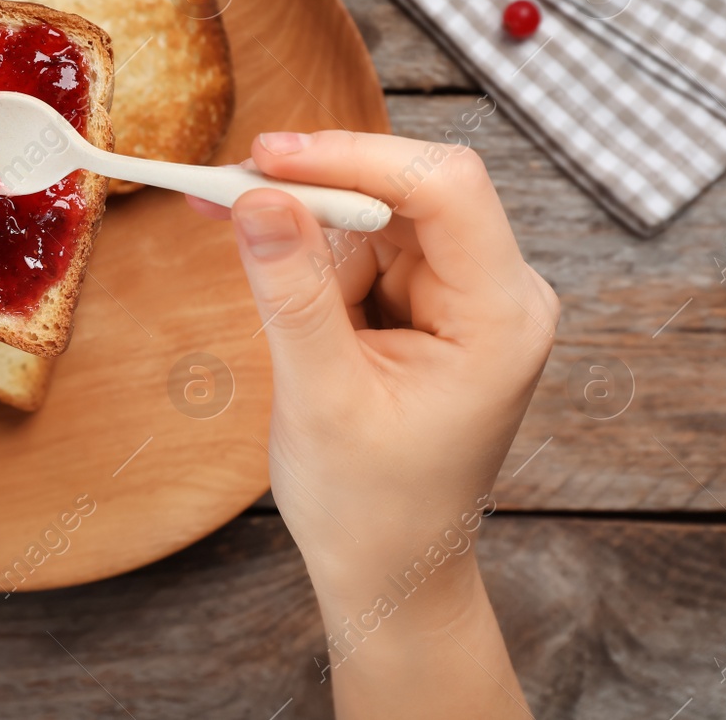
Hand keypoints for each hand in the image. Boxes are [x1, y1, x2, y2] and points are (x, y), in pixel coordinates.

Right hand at [195, 129, 557, 715]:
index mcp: (499, 317)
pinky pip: (362, 244)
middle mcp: (495, 293)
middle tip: (228, 186)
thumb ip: (292, 292)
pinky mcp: (425, 304)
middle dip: (317, 183)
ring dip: (301, 213)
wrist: (388, 569)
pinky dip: (304, 242)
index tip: (268, 158)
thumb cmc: (372, 507)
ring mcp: (461, 296)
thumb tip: (257, 197)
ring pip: (377, 211)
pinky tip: (253, 242)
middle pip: (409, 189)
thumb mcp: (322, 399)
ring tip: (226, 215)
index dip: (356, 156)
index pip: (446, 188)